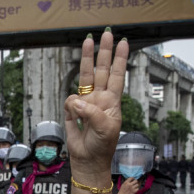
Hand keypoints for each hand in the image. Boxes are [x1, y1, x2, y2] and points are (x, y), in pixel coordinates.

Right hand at [63, 31, 128, 176]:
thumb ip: (92, 112)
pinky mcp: (72, 110)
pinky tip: (75, 118)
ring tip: (87, 41)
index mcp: (112, 101)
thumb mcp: (105, 128)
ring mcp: (85, 103)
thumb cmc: (102, 145)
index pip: (117, 75)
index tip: (124, 42)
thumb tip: (76, 100)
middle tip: (106, 33)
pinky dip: (71, 108)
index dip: (120, 59)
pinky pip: (70, 101)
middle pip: (102, 69)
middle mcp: (100, 98)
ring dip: (87, 59)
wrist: (88, 160)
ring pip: (85, 77)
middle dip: (104, 51)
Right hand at [115, 178, 139, 193]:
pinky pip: (138, 188)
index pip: (131, 178)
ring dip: (136, 185)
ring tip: (134, 187)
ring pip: (137, 184)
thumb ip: (127, 182)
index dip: (133, 178)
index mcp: (126, 182)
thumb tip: (131, 180)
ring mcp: (132, 188)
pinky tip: (135, 189)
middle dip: (135, 182)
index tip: (133, 179)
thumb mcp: (123, 184)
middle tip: (135, 183)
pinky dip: (137, 189)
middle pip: (136, 181)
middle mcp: (130, 184)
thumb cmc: (121, 191)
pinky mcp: (134, 191)